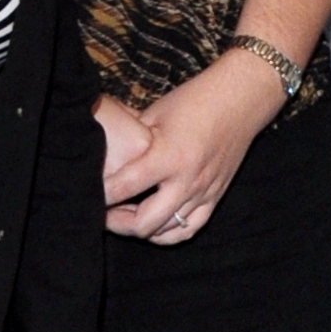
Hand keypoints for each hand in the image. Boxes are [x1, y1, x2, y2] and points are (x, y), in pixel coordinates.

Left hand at [104, 54, 282, 243]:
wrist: (242, 98)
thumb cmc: (197, 100)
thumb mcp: (156, 114)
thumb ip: (133, 142)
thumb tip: (105, 157)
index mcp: (169, 156)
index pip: (124, 187)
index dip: (101, 195)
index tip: (88, 194)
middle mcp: (188, 180)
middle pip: (144, 222)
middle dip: (117, 222)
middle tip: (104, 212)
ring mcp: (204, 191)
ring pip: (166, 231)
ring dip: (141, 229)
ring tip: (127, 218)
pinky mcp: (216, 195)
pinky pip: (190, 228)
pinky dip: (169, 233)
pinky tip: (155, 225)